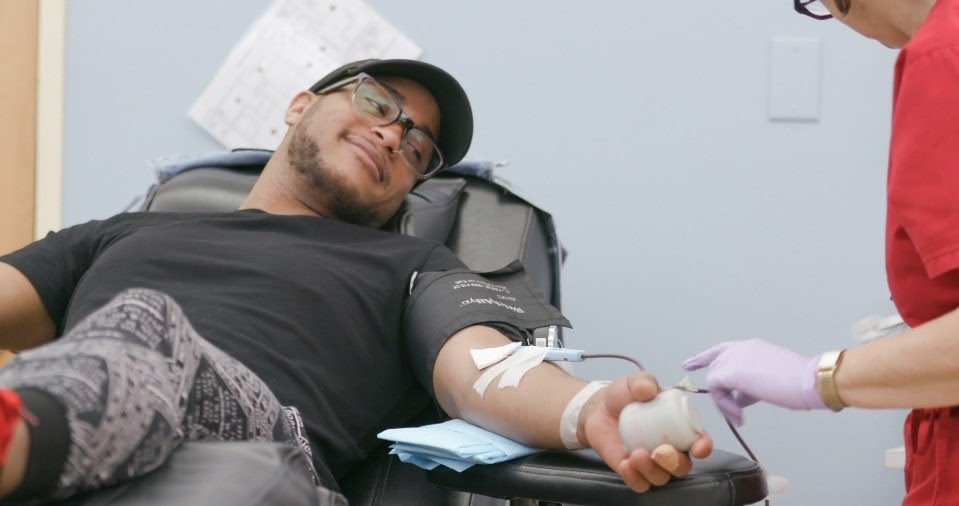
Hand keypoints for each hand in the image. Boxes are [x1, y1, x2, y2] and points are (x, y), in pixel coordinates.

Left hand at [581, 372, 712, 492]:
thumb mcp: (634, 382)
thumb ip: (643, 381)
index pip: (700, 441)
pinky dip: (634, 478)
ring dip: (652, 470)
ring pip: (662, 478)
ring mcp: (652, 463)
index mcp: (680, 427)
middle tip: (659, 451)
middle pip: (682, 466)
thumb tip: (648, 389)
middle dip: (675, 462)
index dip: (703, 446)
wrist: (598, 409)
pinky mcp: (633, 472)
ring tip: (636, 455)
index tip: (698, 448)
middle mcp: (670, 449)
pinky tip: (625, 464)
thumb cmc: (623, 396)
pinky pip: (639, 484)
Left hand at [683, 338, 825, 425]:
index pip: (722, 350)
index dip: (704, 358)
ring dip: (725, 403)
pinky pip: (716, 390)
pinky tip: (739, 414)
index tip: (689, 364)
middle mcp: (740, 348)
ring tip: (740, 416)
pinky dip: (726, 405)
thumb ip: (751, 386)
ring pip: (715, 381)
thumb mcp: (770, 381)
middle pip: (715, 367)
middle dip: (718, 391)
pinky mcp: (730, 371)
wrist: (810, 380)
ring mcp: (734, 358)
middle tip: (731, 411)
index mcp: (752, 347)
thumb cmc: (800, 384)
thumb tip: (741, 397)